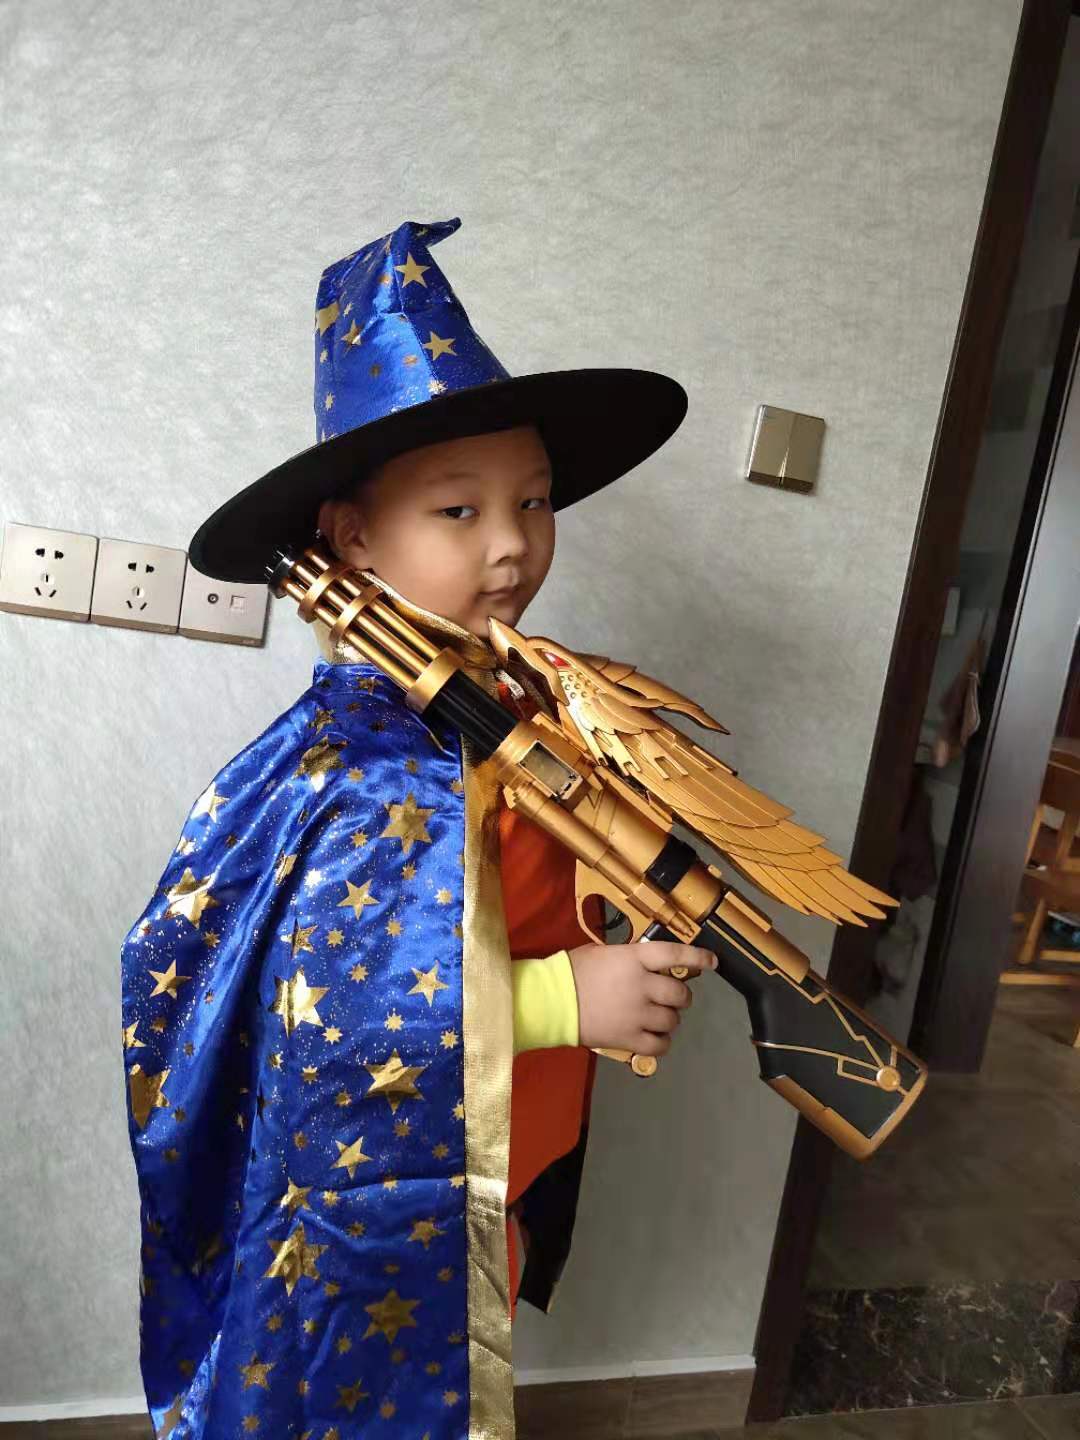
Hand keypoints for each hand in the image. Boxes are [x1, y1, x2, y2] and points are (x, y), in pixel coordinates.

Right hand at [567, 940, 716, 1055]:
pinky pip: (660, 1045)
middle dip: (681, 996)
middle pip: (680, 994)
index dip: (698, 958)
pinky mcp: (629, 1038)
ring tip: (657, 1017)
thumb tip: (648, 964)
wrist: (550, 1001)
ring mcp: (637, 1014)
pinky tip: (654, 1037)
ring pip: (672, 1020)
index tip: (712, 962)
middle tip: (673, 998)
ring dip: (670, 1019)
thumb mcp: (603, 953)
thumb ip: (630, 958)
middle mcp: (641, 985)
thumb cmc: (572, 971)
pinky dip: (662, 1042)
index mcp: (634, 959)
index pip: (676, 956)